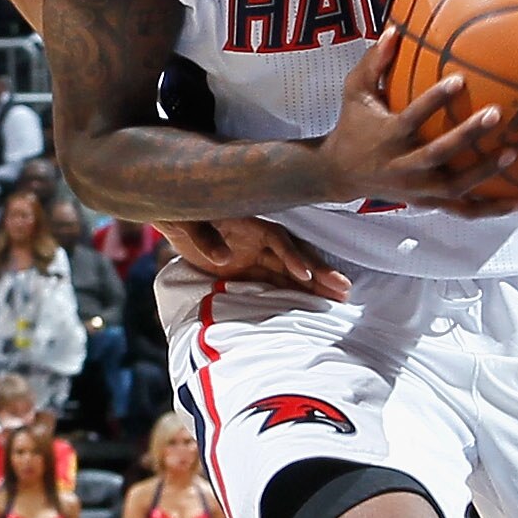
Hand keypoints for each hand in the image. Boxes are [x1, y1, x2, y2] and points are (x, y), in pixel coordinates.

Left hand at [156, 218, 352, 302]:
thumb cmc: (184, 215)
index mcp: (248, 223)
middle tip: (342, 289)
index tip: (305, 274)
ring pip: (291, 270)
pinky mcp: (250, 268)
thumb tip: (224, 257)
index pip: (276, 240)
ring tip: (341, 296)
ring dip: (315, 283)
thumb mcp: (189, 223)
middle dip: (318, 272)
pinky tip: (314, 302)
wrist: (175, 217)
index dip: (292, 256)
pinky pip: (277, 281)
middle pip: (293, 255)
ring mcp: (257, 254)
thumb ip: (206, 238)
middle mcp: (258, 239)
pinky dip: (295, 291)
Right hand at [315, 26, 517, 215]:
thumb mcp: (355, 91)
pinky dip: (489, 209)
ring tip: (512, 153)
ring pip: (453, 187)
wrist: (340, 173)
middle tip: (496, 114)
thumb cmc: (353, 124)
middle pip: (437, 154)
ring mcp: (417, 189)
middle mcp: (402, 165)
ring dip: (483, 173)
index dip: (434, 100)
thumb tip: (395, 29)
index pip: (412, 117)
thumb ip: (374, 61)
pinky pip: (461, 210)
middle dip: (466, 136)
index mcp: (387, 136)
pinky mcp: (427, 202)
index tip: (459, 79)